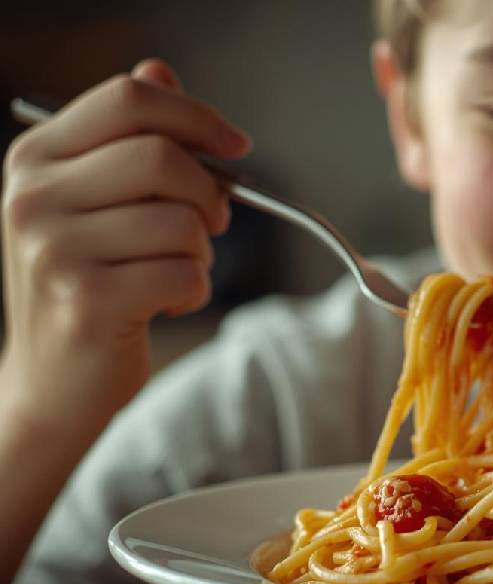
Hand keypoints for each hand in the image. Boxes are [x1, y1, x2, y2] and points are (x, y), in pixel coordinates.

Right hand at [0, 58, 251, 439]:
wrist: (51, 382)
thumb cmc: (88, 284)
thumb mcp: (93, 202)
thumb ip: (126, 137)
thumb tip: (160, 68)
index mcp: (34, 157)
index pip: (128, 98)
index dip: (196, 115)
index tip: (236, 146)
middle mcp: (32, 197)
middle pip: (162, 156)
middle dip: (208, 193)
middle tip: (213, 222)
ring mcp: (54, 249)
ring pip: (182, 220)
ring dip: (199, 251)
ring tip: (170, 271)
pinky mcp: (87, 300)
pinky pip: (186, 272)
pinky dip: (194, 289)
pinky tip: (163, 301)